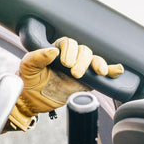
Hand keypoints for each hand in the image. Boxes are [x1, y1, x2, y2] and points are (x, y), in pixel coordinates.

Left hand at [9, 37, 123, 129]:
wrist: (30, 100)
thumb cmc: (27, 80)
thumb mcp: (27, 67)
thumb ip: (37, 57)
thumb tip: (52, 51)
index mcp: (56, 50)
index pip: (68, 43)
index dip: (69, 51)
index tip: (65, 63)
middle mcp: (70, 57)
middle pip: (84, 51)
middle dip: (82, 60)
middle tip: (74, 73)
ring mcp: (79, 68)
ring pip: (93, 60)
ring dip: (97, 63)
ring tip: (97, 72)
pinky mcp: (86, 81)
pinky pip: (100, 74)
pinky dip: (110, 71)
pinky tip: (117, 70)